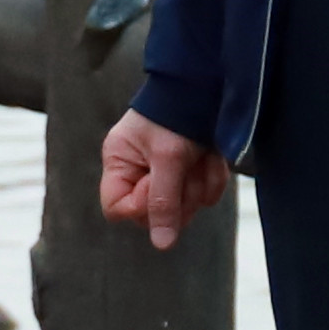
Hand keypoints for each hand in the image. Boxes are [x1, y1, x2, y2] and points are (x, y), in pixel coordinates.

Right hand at [100, 110, 231, 249]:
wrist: (209, 84)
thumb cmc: (178, 113)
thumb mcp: (168, 157)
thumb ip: (163, 202)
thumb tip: (162, 245)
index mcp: (119, 161)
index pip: (117, 208)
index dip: (139, 206)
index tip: (157, 186)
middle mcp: (138, 169)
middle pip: (153, 214)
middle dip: (176, 196)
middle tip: (186, 172)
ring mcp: (166, 172)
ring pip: (183, 207)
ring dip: (198, 184)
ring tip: (200, 157)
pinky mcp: (190, 171)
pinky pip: (202, 195)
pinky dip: (211, 177)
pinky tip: (211, 157)